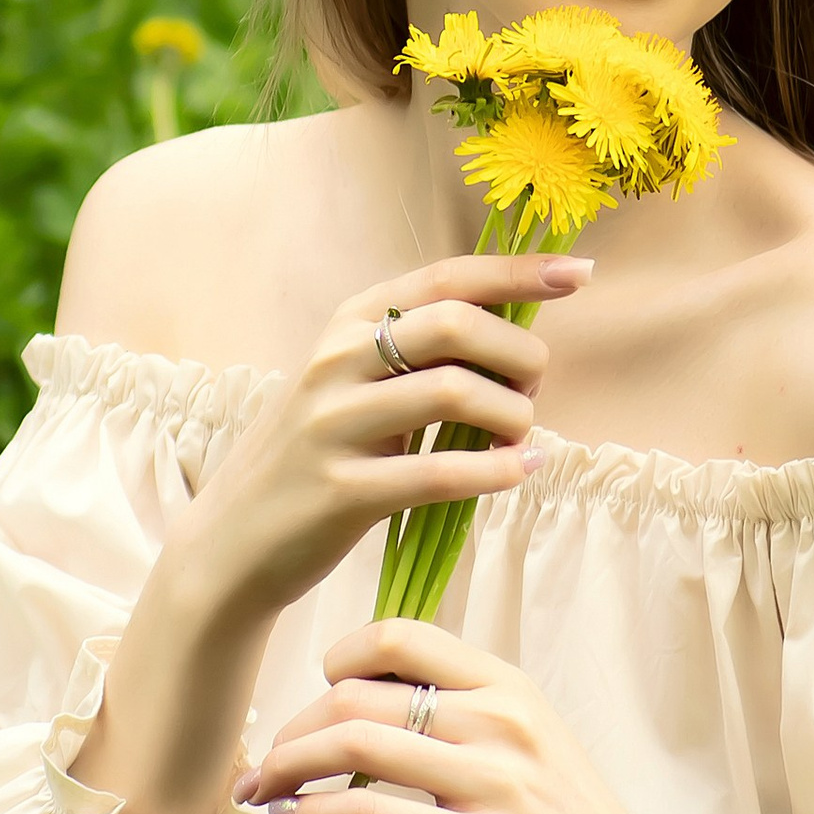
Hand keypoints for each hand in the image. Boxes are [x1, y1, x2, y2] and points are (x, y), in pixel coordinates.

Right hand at [79, 257, 587, 813]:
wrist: (233, 542)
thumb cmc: (318, 458)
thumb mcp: (355, 386)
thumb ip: (420, 356)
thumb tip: (523, 336)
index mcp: (347, 323)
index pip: (447, 277)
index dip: (520, 271)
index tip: (581, 272)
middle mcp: (335, 361)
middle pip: (456, 324)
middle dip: (519, 353)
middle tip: (533, 390)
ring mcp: (333, 425)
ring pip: (454, 391)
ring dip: (512, 414)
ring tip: (524, 438)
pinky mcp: (340, 491)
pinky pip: (439, 472)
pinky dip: (495, 470)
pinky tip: (522, 472)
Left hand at [235, 620, 778, 813]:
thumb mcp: (530, 747)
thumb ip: (463, 719)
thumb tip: (373, 711)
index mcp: (509, 686)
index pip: (400, 636)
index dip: (338, 660)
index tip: (314, 697)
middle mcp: (500, 721)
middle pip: (358, 694)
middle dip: (295, 726)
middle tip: (269, 761)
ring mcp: (492, 783)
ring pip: (354, 745)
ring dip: (289, 766)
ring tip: (265, 790)